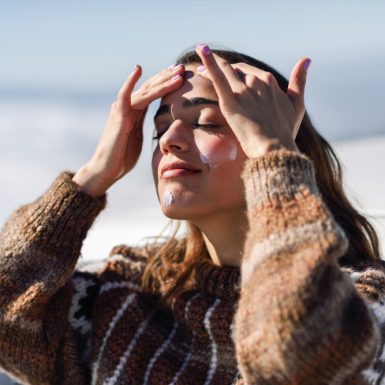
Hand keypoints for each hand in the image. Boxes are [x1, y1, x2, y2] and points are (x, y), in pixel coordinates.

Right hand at [72, 64, 184, 196]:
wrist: (106, 169)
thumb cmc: (122, 156)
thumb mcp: (138, 137)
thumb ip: (143, 126)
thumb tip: (156, 124)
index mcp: (134, 112)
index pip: (152, 93)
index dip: (166, 83)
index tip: (181, 75)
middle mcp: (127, 107)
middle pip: (150, 87)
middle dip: (166, 77)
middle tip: (182, 67)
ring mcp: (122, 110)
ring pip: (144, 91)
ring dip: (161, 81)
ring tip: (176, 71)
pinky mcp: (118, 118)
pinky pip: (124, 97)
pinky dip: (130, 82)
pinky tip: (138, 69)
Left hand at [195, 45, 309, 157]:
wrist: (274, 148)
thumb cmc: (285, 131)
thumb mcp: (297, 105)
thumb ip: (299, 82)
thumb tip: (306, 59)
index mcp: (270, 82)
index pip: (249, 71)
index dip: (238, 71)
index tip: (229, 73)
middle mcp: (257, 82)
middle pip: (236, 71)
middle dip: (223, 69)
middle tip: (207, 69)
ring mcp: (243, 91)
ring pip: (225, 71)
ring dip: (211, 64)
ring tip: (199, 62)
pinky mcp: (230, 102)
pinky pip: (218, 78)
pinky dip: (209, 63)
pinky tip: (201, 50)